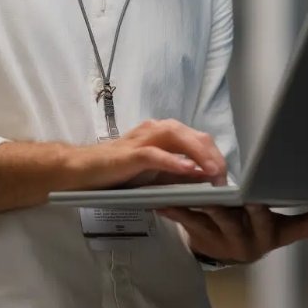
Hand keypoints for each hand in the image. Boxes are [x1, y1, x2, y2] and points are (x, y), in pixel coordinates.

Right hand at [65, 119, 227, 190]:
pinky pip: (155, 154)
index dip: (215, 156)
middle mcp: (155, 129)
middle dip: (213, 156)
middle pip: (193, 136)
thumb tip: (204, 178)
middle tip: (224, 178)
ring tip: (213, 173)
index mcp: (163, 133)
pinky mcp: (129, 153)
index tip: (226, 176)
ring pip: (178, 138)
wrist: (81, 170)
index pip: (198, 139)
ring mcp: (142, 139)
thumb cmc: (117, 173)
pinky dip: (173, 161)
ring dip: (199, 155)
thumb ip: (177, 174)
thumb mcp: (153, 175)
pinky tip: (188, 169)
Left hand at [157, 202, 307, 263]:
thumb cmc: (256, 231)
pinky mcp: (198, 236)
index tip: (302, 204)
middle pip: (246, 219)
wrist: (224, 255)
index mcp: (271, 234)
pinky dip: (174, 209)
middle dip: (241, 205)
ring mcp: (222, 239)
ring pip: (213, 219)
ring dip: (202, 204)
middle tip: (239, 193)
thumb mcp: (284, 229)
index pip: (292, 228)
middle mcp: (248, 239)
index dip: (302, 218)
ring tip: (194, 189)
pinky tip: (163, 199)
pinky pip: (186, 221)